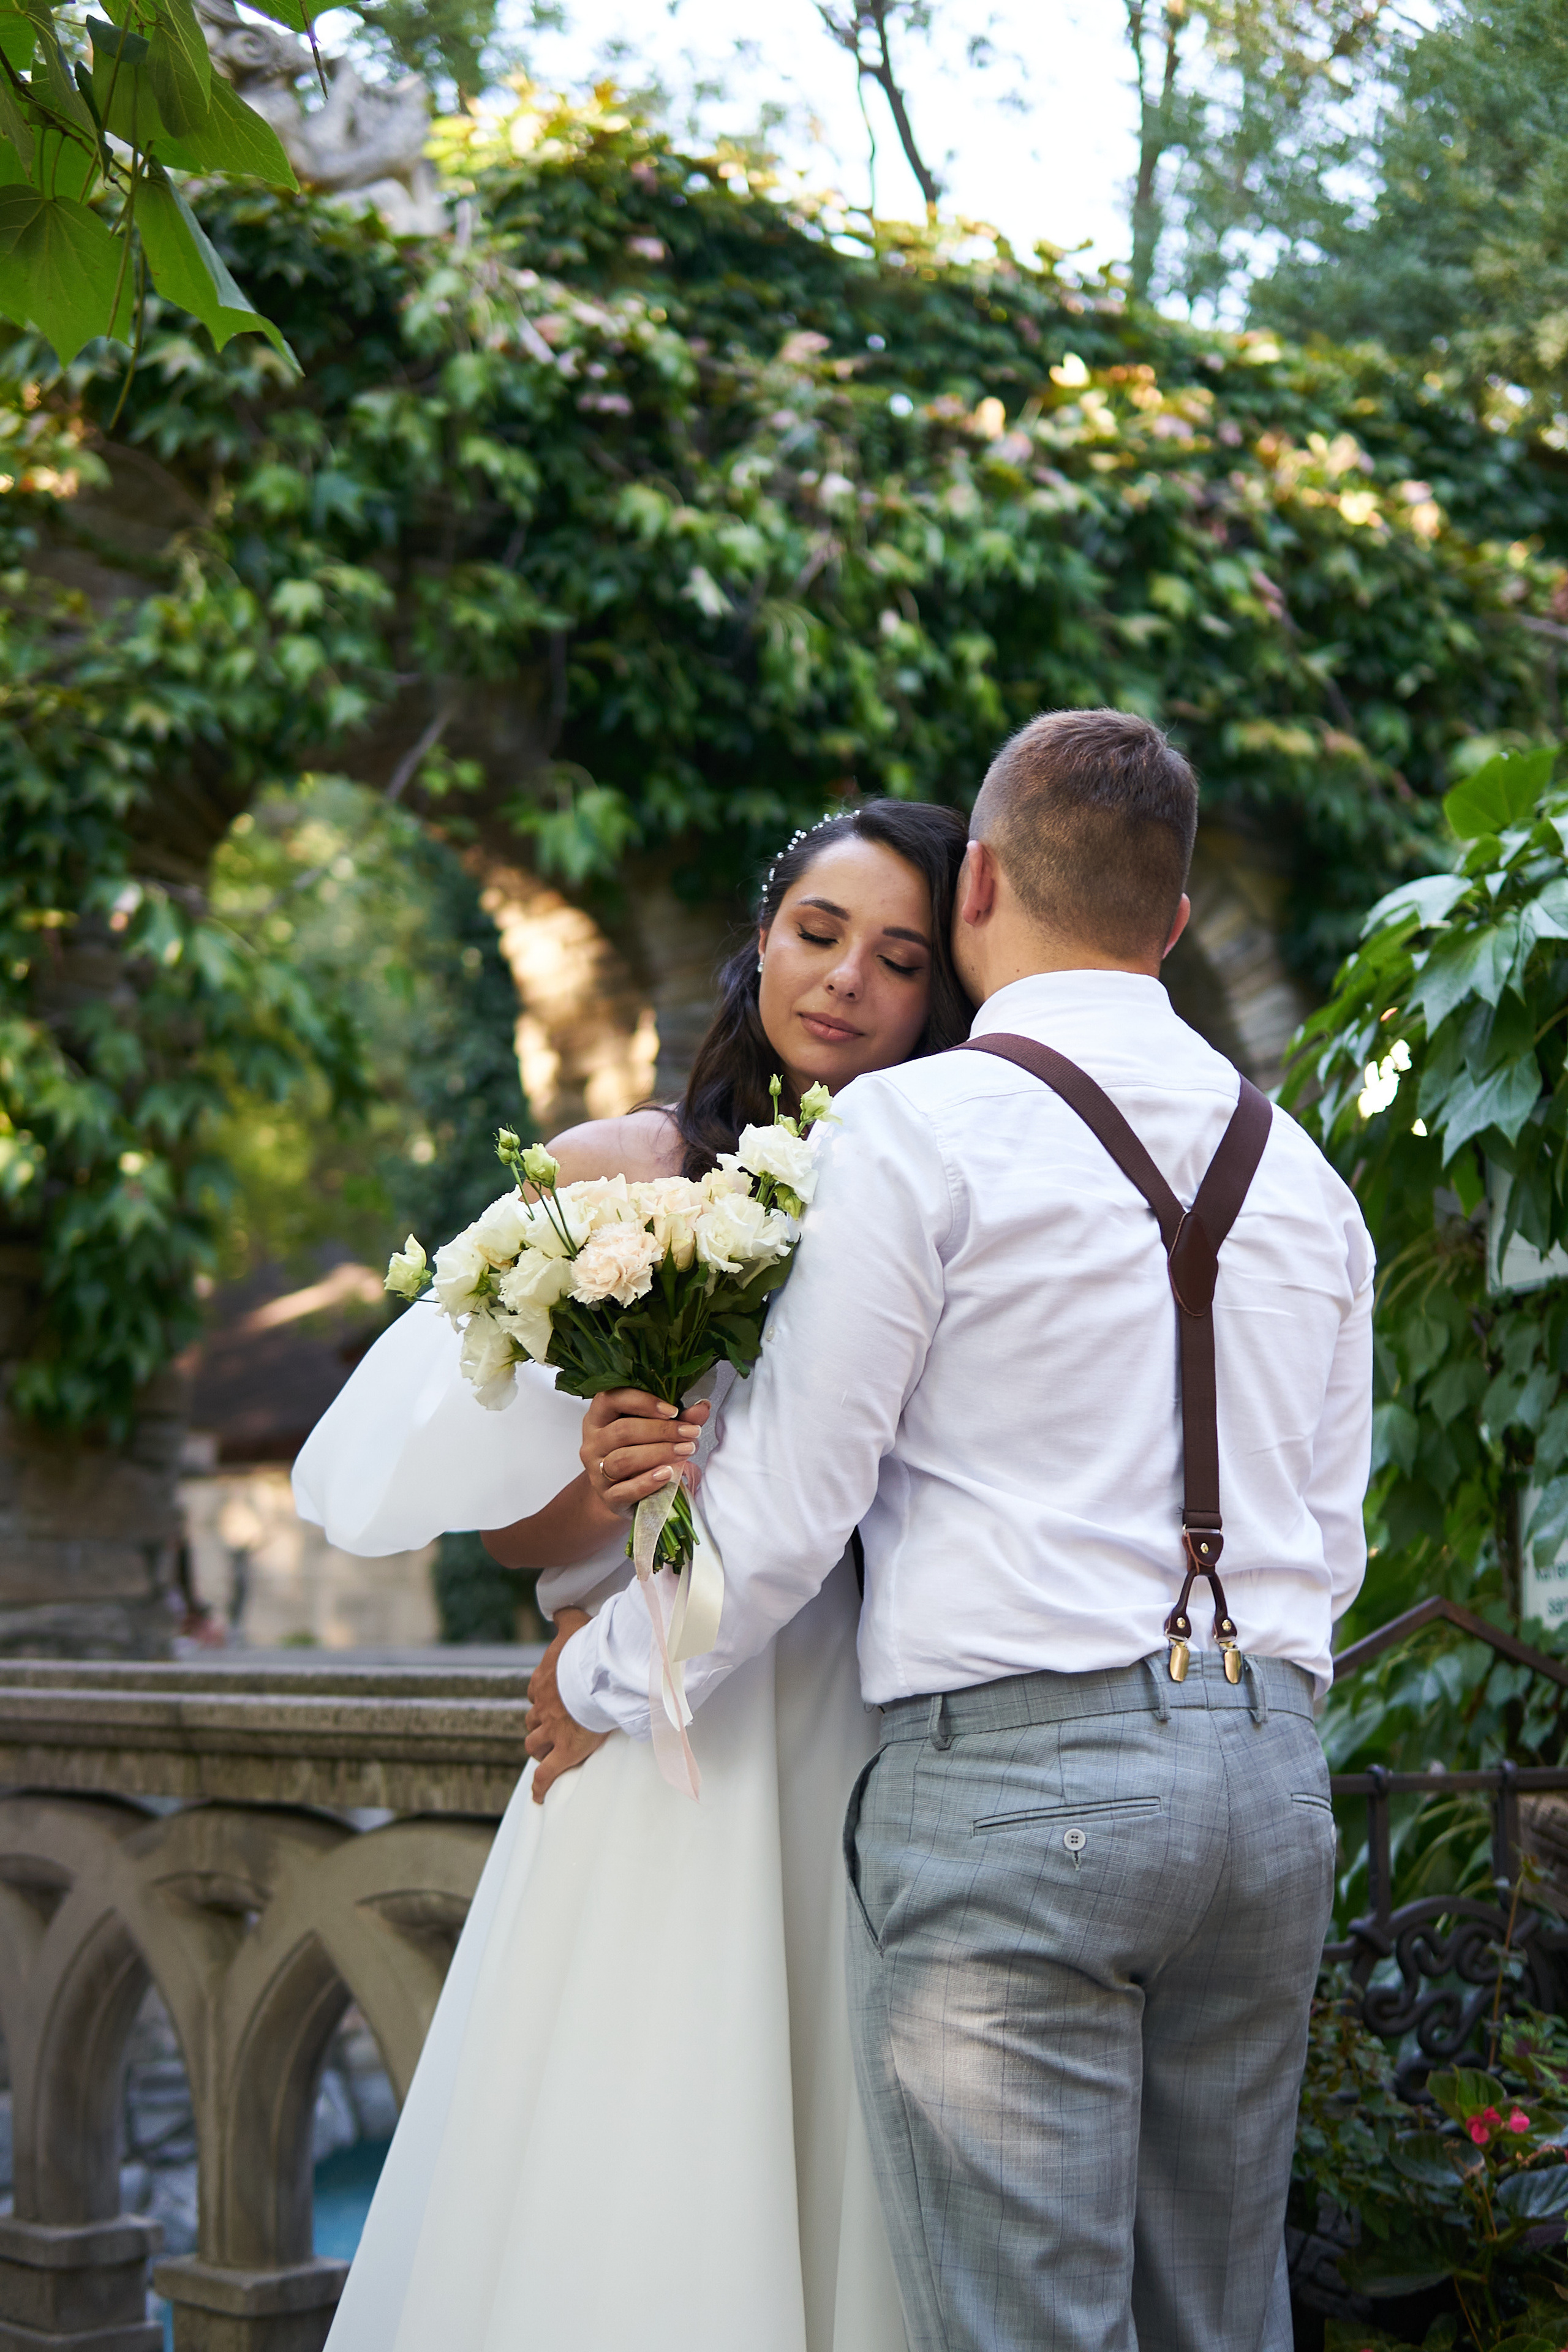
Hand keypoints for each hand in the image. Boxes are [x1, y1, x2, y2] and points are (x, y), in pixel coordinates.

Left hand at [526, 1608, 609, 1801]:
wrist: (598, 1676)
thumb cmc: (588, 1650)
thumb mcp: (574, 1625)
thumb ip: (565, 1617)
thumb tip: (560, 1609)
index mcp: (543, 1681)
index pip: (535, 1693)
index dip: (542, 1698)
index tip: (553, 1699)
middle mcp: (542, 1707)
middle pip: (532, 1721)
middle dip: (539, 1725)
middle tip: (553, 1727)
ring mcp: (552, 1731)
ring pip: (534, 1745)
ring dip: (539, 1748)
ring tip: (550, 1752)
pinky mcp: (565, 1752)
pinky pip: (546, 1775)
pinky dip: (540, 1787)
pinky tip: (539, 1797)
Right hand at [580, 1388, 710, 1516]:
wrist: (626, 1492)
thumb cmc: (639, 1451)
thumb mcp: (656, 1430)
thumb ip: (678, 1418)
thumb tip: (702, 1406)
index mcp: (600, 1416)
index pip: (612, 1398)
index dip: (643, 1402)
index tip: (673, 1411)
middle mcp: (592, 1441)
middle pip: (622, 1431)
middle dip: (661, 1431)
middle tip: (691, 1433)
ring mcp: (596, 1471)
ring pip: (622, 1460)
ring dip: (658, 1454)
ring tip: (686, 1451)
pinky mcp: (607, 1496)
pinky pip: (624, 1490)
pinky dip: (648, 1482)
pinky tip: (668, 1474)